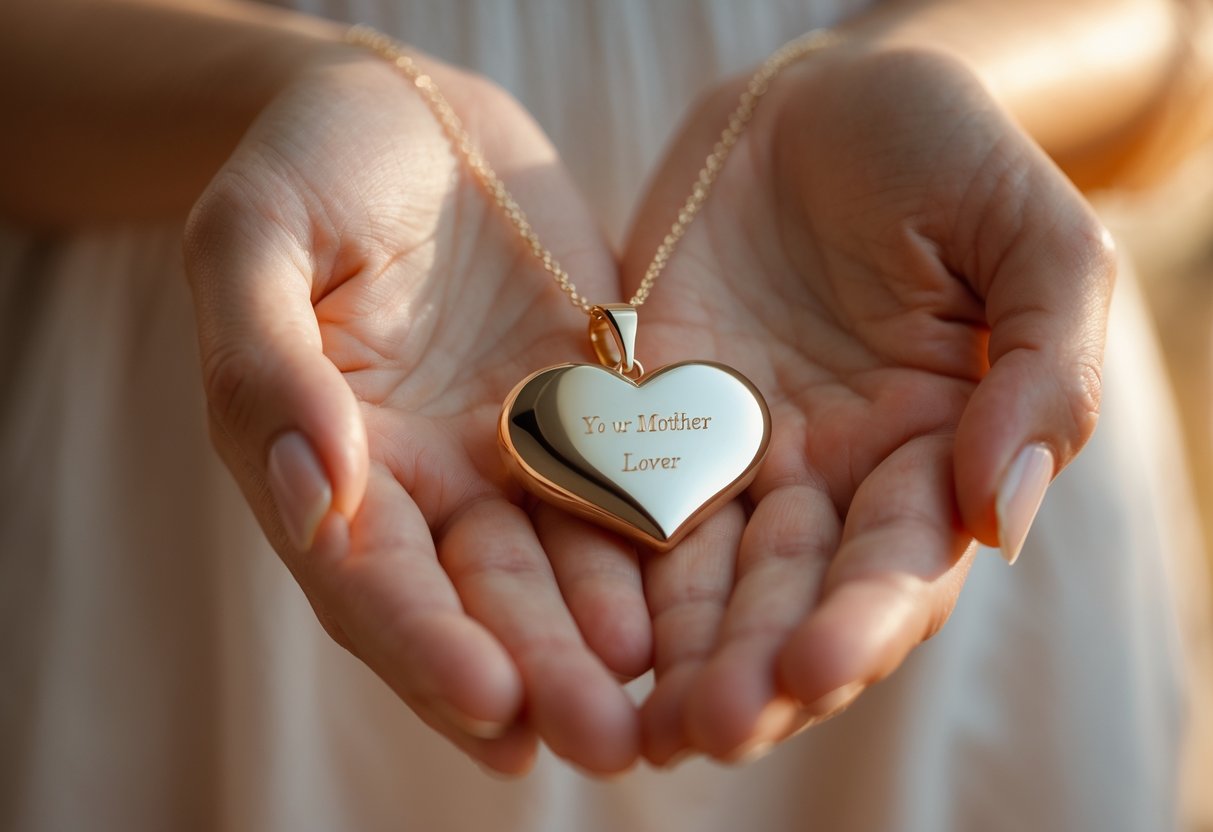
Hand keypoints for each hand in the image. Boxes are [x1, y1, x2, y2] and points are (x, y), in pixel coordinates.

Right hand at [184, 50, 649, 774]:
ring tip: (673, 701)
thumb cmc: (314, 162)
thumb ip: (264, 364)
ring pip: (569, 565)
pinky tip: (714, 603)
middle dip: (539, 676)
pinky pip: (635, 485)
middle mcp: (428, 483)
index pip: (370, 578)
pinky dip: (665, 548)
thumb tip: (319, 493)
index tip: (489, 702)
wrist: (417, 114)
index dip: (422, 643)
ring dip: (614, 640)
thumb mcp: (256, 238)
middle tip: (604, 744)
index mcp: (331, 462)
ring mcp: (516, 454)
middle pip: (482, 599)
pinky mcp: (593, 414)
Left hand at [624, 44, 1112, 762]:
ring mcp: (729, 452)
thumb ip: (1044, 371)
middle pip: (787, 594)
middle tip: (705, 727)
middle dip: (752, 666)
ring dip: (668, 647)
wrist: (816, 98)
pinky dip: (594, 558)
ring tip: (629, 716)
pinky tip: (565, 619)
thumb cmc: (943, 154)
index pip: (900, 563)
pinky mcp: (644, 417)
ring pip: (696, 571)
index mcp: (930, 453)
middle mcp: (825, 476)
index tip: (813, 666)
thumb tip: (1005, 516)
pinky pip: (614, 493)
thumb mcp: (1034, 238)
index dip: (862, 619)